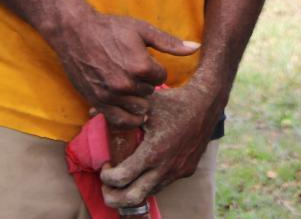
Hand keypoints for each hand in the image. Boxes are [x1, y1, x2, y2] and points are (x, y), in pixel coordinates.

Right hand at [50, 7, 198, 128]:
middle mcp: (126, 85)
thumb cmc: (110, 28)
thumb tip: (196, 48)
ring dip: (136, 99)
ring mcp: (110, 96)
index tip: (144, 61)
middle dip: (145, 84)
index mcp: (140, 66)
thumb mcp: (142, 30)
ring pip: (137, 108)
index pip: (161, 78)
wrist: (75, 32)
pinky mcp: (97, 102)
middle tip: (133, 71)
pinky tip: (127, 107)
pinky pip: (119, 120)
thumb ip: (169, 43)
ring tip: (128, 85)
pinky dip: (127, 117)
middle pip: (149, 94)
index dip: (155, 70)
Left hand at [98, 78, 222, 207]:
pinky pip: (162, 184)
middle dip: (114, 197)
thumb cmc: (174, 101)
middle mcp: (166, 167)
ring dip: (132, 192)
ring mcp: (177, 171)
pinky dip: (148, 183)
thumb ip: (120, 111)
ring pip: (149, 194)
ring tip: (122, 182)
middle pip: (132, 198)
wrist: (207, 103)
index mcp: (154, 152)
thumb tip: (92, 112)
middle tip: (106, 187)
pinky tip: (144, 171)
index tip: (105, 167)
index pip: (122, 178)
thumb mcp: (146, 103)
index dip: (107, 177)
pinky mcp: (186, 171)